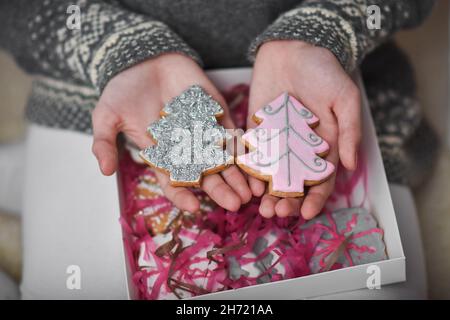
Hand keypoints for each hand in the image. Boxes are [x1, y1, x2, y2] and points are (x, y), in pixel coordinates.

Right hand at [92, 53, 251, 211]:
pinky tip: (256, 161)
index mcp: (161, 156)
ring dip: (237, 176)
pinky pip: (233, 134)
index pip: (173, 182)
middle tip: (234, 204)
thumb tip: (104, 171)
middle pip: (205, 176)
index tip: (193, 206)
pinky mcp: (218, 115)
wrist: (144, 59)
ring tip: (250, 192)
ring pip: (223, 160)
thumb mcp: (106, 115)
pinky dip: (244, 148)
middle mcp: (185, 149)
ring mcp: (204, 133)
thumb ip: (104, 142)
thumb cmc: (124, 90)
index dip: (182, 196)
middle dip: (220, 190)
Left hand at [248, 41, 360, 219]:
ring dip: (267, 194)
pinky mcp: (257, 132)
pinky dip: (250, 172)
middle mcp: (300, 150)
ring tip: (262, 208)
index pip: (321, 180)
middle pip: (294, 183)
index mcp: (325, 146)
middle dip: (287, 200)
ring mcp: (277, 143)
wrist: (293, 49)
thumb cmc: (324, 71)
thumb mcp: (344, 98)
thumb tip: (350, 165)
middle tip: (277, 212)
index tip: (307, 213)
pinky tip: (248, 184)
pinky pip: (253, 156)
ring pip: (272, 176)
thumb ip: (349, 131)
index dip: (316, 199)